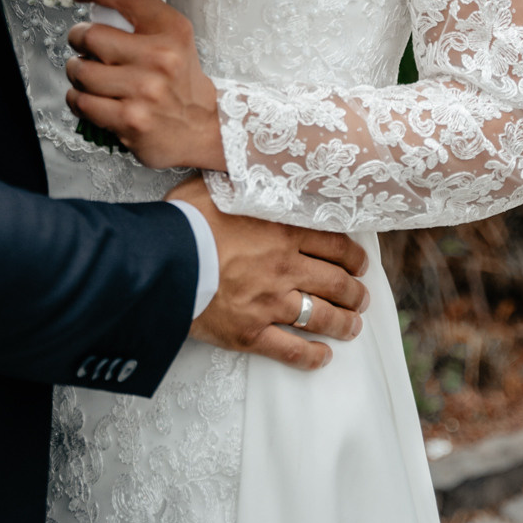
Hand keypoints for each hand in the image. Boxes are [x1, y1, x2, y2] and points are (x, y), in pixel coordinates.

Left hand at [66, 0, 225, 170]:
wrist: (200, 129)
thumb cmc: (180, 82)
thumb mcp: (175, 39)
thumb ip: (142, 18)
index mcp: (172, 29)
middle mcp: (160, 57)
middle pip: (91, 35)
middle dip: (78, 38)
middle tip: (82, 44)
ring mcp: (144, 90)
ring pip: (81, 71)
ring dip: (76, 72)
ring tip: (87, 75)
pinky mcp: (130, 120)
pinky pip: (81, 102)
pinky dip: (76, 99)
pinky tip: (88, 98)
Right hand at [167, 174, 368, 372]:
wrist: (162, 261)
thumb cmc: (186, 219)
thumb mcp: (217, 185)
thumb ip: (242, 181)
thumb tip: (247, 165)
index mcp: (282, 231)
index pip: (333, 244)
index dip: (352, 255)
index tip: (359, 262)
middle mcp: (285, 268)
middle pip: (335, 282)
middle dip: (354, 291)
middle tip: (360, 296)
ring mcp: (270, 303)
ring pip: (320, 316)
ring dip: (343, 323)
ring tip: (353, 326)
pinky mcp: (251, 333)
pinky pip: (290, 350)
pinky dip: (310, 356)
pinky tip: (322, 357)